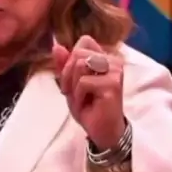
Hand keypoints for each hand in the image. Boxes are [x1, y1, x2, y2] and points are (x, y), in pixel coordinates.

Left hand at [53, 35, 125, 149]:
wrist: (101, 131)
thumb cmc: (88, 107)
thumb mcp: (70, 83)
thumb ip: (64, 64)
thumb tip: (56, 46)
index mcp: (104, 57)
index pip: (84, 40)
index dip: (71, 59)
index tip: (72, 78)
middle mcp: (113, 60)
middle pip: (79, 52)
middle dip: (68, 74)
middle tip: (73, 92)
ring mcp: (115, 71)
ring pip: (80, 64)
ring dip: (73, 85)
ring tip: (80, 98)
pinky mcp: (113, 84)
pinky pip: (84, 82)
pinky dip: (78, 96)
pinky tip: (87, 105)